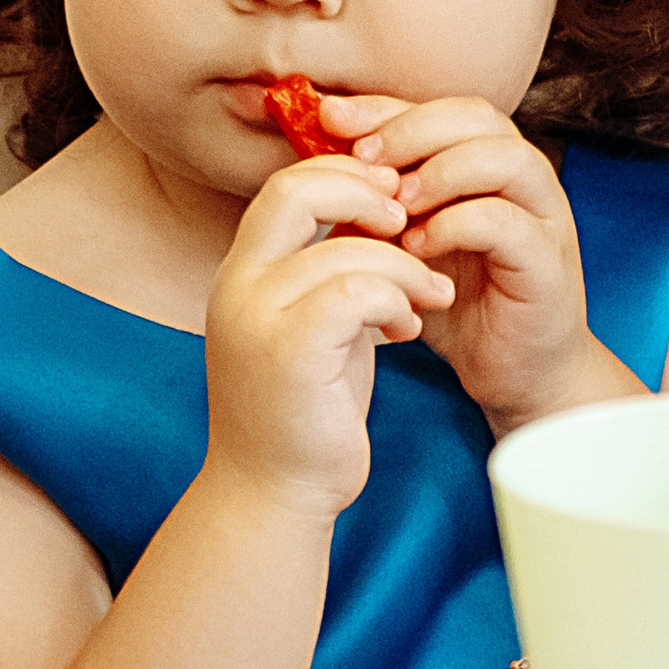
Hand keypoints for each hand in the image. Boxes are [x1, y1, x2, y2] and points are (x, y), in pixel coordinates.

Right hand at [203, 157, 455, 519]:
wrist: (274, 492)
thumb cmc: (306, 409)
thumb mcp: (317, 325)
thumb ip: (331, 271)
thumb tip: (384, 216)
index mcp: (244, 272)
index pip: (287, 184)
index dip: (347, 176)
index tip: (394, 199)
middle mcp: (238, 286)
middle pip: (297, 189)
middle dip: (368, 193)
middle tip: (411, 221)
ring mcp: (257, 318)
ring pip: (348, 249)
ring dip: (408, 267)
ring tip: (430, 297)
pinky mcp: (289, 352)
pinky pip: (358, 292)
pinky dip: (398, 300)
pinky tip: (409, 329)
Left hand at [321, 97, 635, 436]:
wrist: (513, 373)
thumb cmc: (457, 304)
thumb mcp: (402, 242)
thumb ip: (375, 200)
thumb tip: (315, 159)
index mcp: (488, 165)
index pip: (441, 108)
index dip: (386, 106)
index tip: (331, 119)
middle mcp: (524, 180)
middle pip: (479, 116)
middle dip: (412, 128)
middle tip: (363, 158)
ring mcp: (544, 218)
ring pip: (505, 158)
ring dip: (441, 172)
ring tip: (394, 203)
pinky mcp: (548, 263)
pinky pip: (506, 222)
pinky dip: (455, 225)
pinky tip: (417, 247)